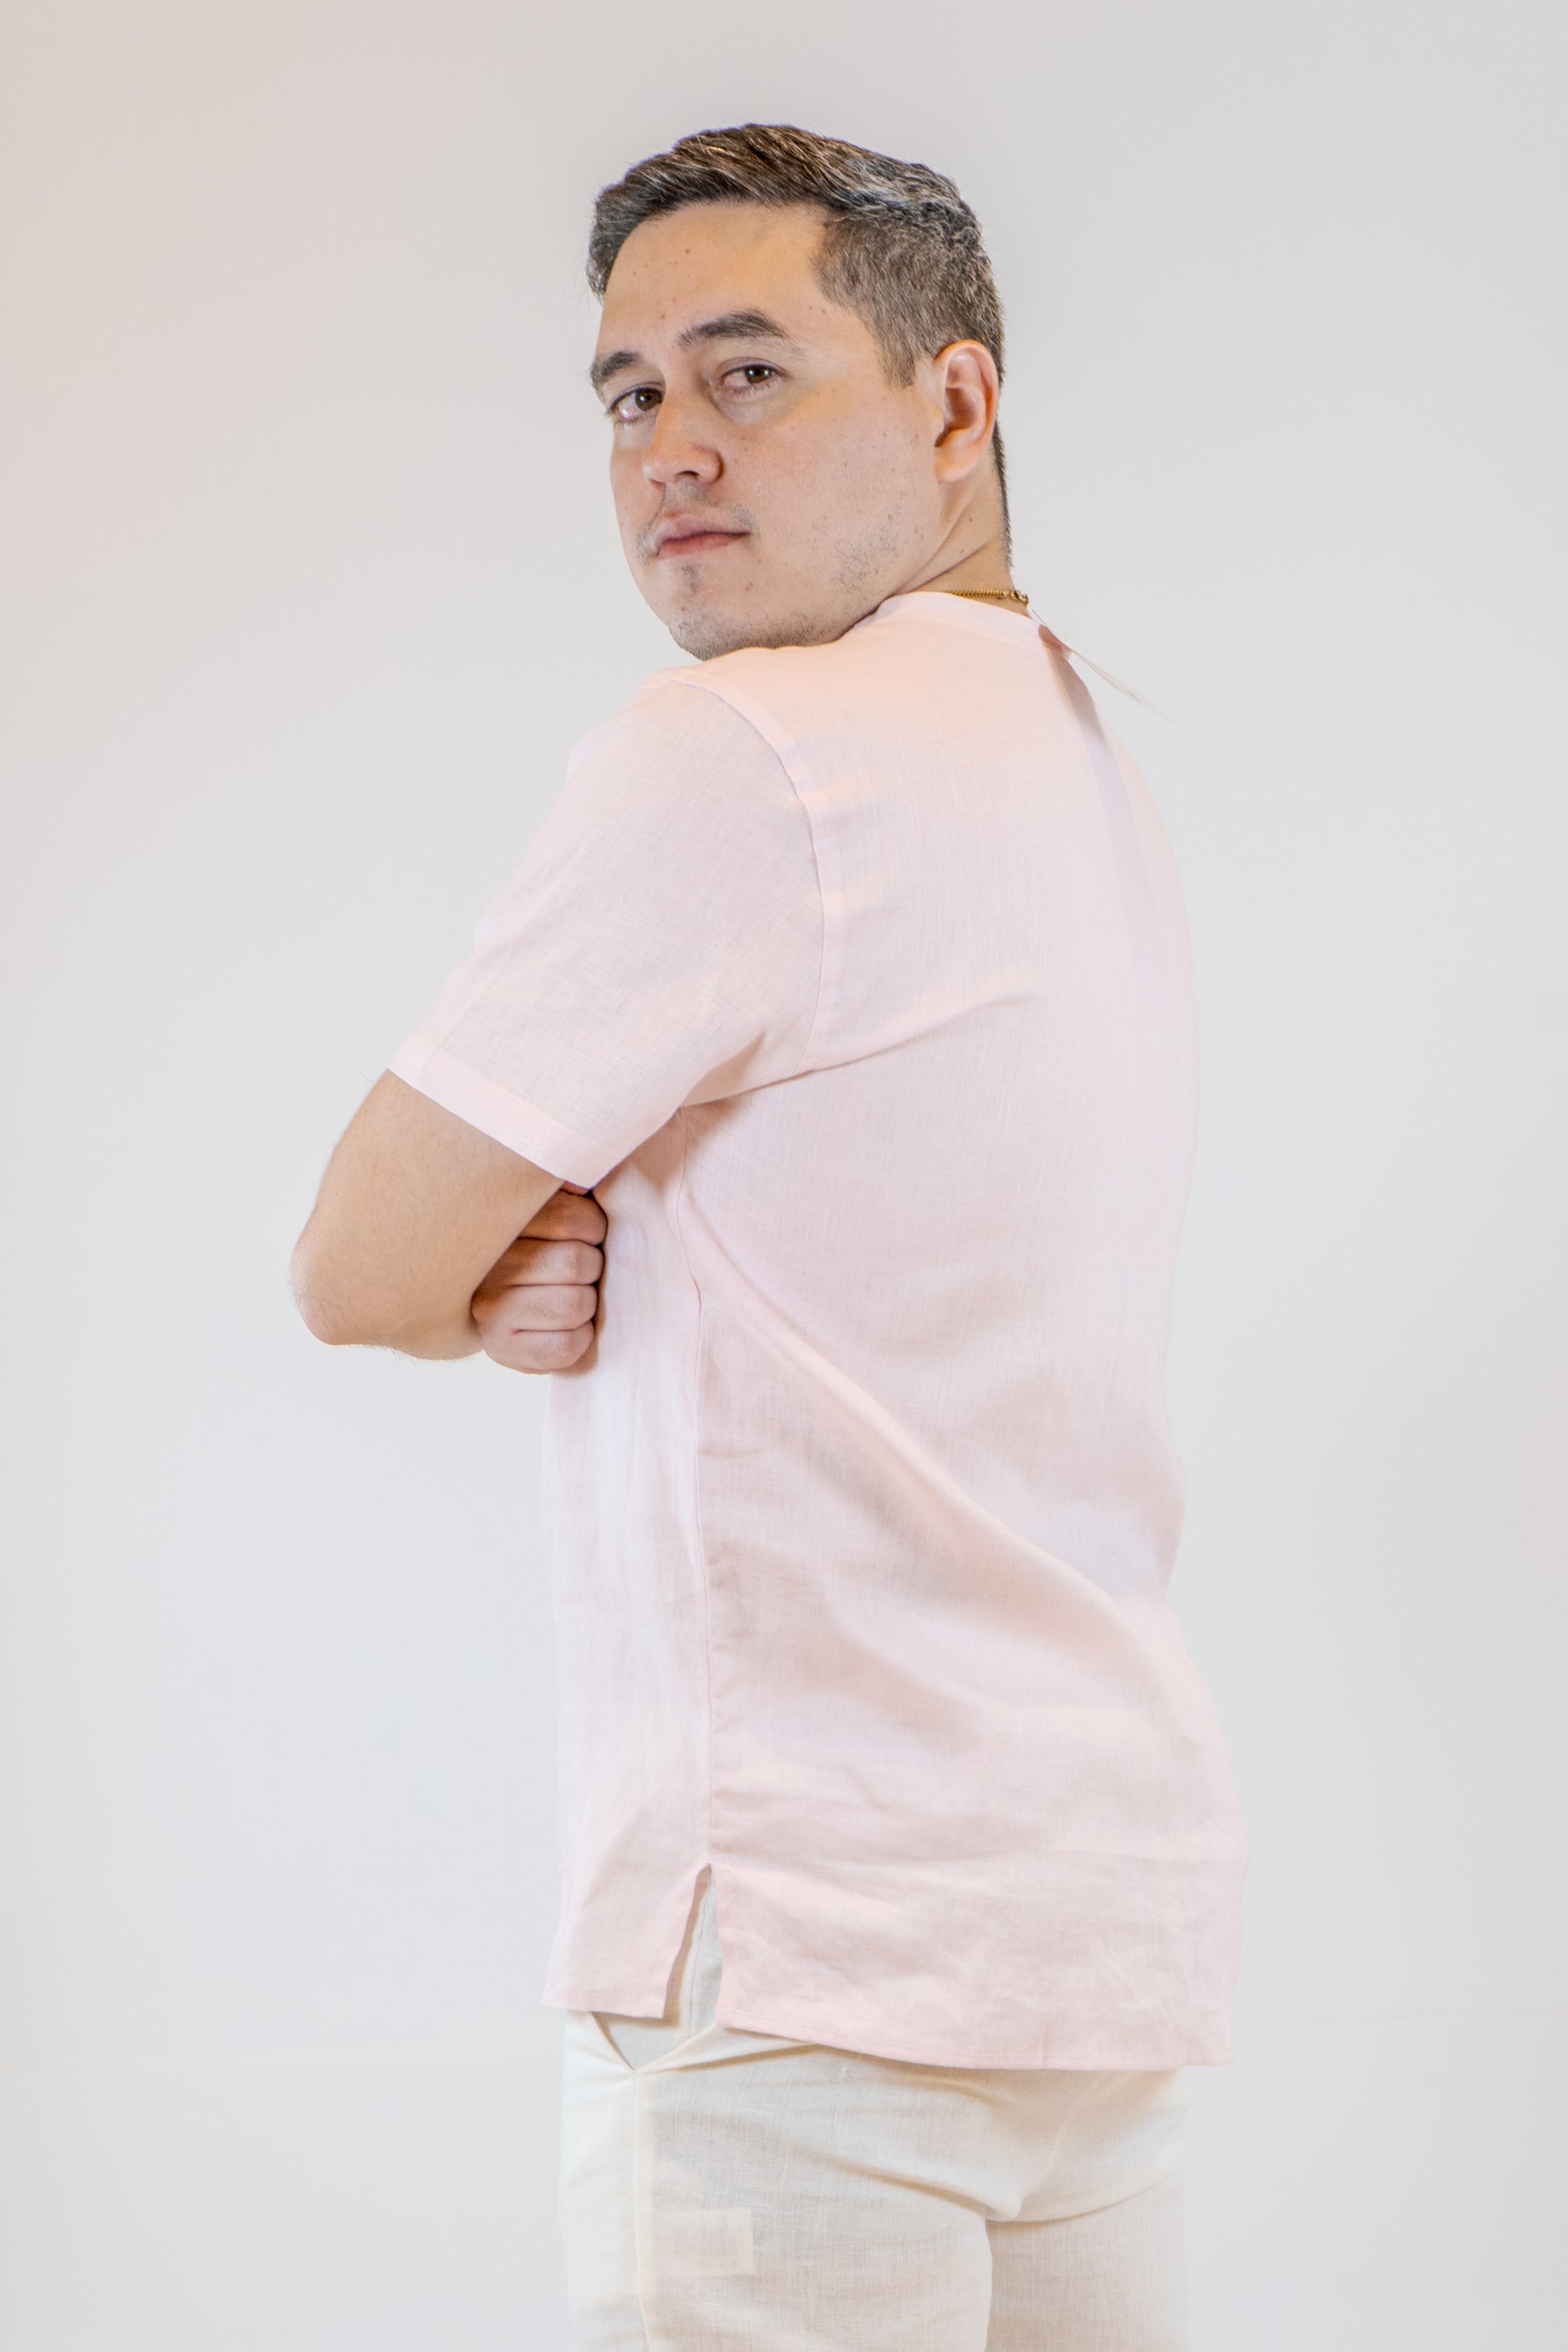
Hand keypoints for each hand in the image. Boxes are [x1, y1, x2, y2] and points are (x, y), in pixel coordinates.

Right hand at [470, 1187, 606, 1371]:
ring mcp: (489, 1312)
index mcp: (499, 1223)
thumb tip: (581, 1183)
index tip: (584, 1234)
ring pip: (574, 1305)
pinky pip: (566, 1346)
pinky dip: (582, 1338)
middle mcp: (486, 1268)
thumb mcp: (551, 1211)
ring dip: (589, 1303)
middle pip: (576, 1262)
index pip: (571, 1216)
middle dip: (592, 1267)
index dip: (594, 1227)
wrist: (510, 1312)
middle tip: (581, 1270)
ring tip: (574, 1296)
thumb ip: (566, 1189)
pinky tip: (570, 1327)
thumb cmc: (545, 1251)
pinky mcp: (502, 1351)